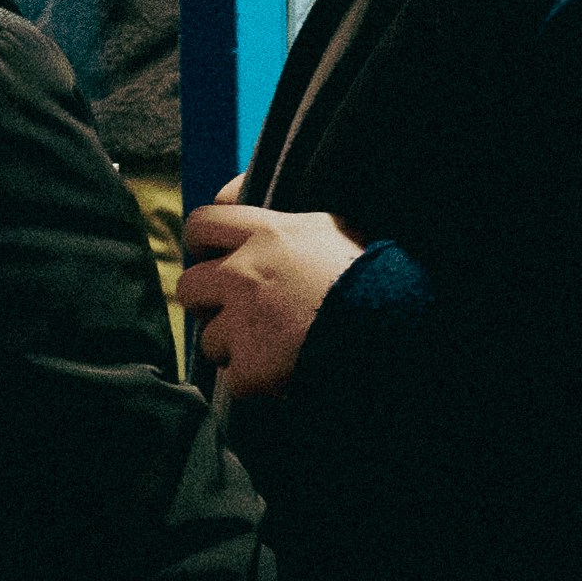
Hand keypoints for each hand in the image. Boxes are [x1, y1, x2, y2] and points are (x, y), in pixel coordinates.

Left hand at [181, 201, 362, 400]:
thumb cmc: (368, 275)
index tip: (208, 255)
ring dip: (234, 345)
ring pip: (210, 338)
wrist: (391, 328)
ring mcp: (243, 323)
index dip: (200, 243)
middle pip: (189, 286)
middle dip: (207, 301)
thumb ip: (280, 221)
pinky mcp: (250, 367)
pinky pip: (235, 376)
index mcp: (265, 235)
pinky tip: (282, 370)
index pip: (202, 224)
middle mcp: (243, 274)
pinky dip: (254, 378)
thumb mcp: (328, 228)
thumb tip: (235, 202)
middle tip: (235, 310)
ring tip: (272, 345)